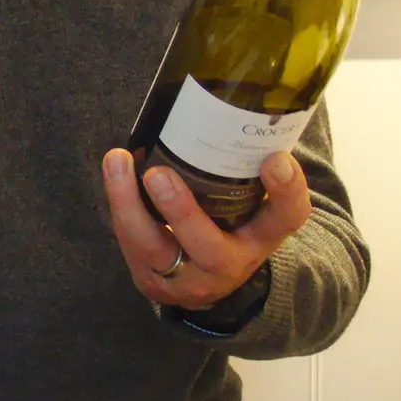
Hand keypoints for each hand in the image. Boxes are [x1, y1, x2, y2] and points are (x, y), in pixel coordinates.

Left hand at [101, 148, 310, 309]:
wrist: (206, 283)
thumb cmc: (228, 228)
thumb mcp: (251, 206)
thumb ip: (246, 170)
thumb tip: (225, 116)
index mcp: (262, 239)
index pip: (286, 219)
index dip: (286, 191)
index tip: (275, 160)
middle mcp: (229, 265)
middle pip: (209, 247)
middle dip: (181, 212)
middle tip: (157, 174)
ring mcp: (187, 281)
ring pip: (153, 249)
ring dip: (128, 204)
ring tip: (117, 162)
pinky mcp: (152, 283)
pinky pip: (130, 245)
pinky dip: (120, 208)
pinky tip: (114, 175)